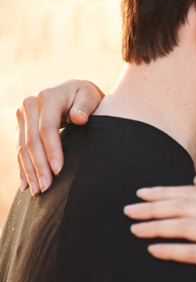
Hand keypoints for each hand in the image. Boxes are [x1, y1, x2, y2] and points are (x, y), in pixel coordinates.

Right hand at [16, 79, 103, 193]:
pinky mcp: (20, 125)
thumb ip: (85, 106)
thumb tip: (79, 118)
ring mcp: (22, 115)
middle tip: (47, 187)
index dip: (52, 150)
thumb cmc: (86, 96)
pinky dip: (23, 167)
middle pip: (32, 141)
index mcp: (47, 97)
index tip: (59, 170)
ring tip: (37, 191)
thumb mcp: (90, 96)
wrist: (73, 91)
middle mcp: (29, 104)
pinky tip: (25, 184)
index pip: (47, 128)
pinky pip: (20, 149)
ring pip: (23, 148)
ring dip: (30, 171)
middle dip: (39, 166)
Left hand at [124, 176, 195, 281]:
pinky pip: (195, 252)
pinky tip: (153, 251)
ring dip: (157, 228)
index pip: (193, 192)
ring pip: (187, 227)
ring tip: (134, 231)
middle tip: (128, 211)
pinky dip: (171, 250)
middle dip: (154, 208)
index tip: (139, 193)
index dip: (164, 192)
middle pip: (186, 207)